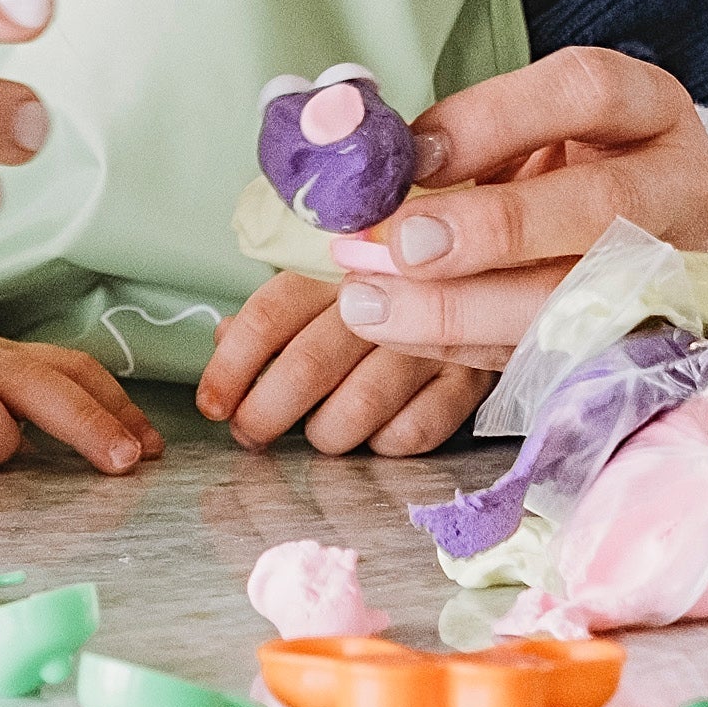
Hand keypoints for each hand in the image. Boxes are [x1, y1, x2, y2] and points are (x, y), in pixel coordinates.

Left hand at [191, 272, 493, 454]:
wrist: (494, 263)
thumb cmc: (392, 279)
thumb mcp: (331, 276)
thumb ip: (280, 308)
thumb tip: (223, 338)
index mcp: (338, 264)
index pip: (270, 314)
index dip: (232, 366)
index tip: (212, 404)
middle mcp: (386, 297)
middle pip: (308, 366)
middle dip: (266, 412)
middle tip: (251, 434)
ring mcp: (434, 339)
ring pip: (359, 407)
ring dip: (325, 433)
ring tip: (317, 434)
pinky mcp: (473, 379)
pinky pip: (415, 432)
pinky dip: (385, 443)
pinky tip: (377, 434)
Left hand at [323, 49, 707, 368]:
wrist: (668, 246)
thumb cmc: (583, 169)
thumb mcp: (546, 125)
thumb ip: (475, 134)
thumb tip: (380, 160)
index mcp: (651, 109)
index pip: (587, 92)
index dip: (493, 120)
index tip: (411, 152)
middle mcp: (679, 189)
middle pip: (599, 206)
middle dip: (493, 229)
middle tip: (399, 244)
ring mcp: (678, 275)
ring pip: (579, 299)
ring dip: (462, 308)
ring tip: (371, 301)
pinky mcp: (648, 345)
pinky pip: (554, 356)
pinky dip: (467, 347)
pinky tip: (402, 330)